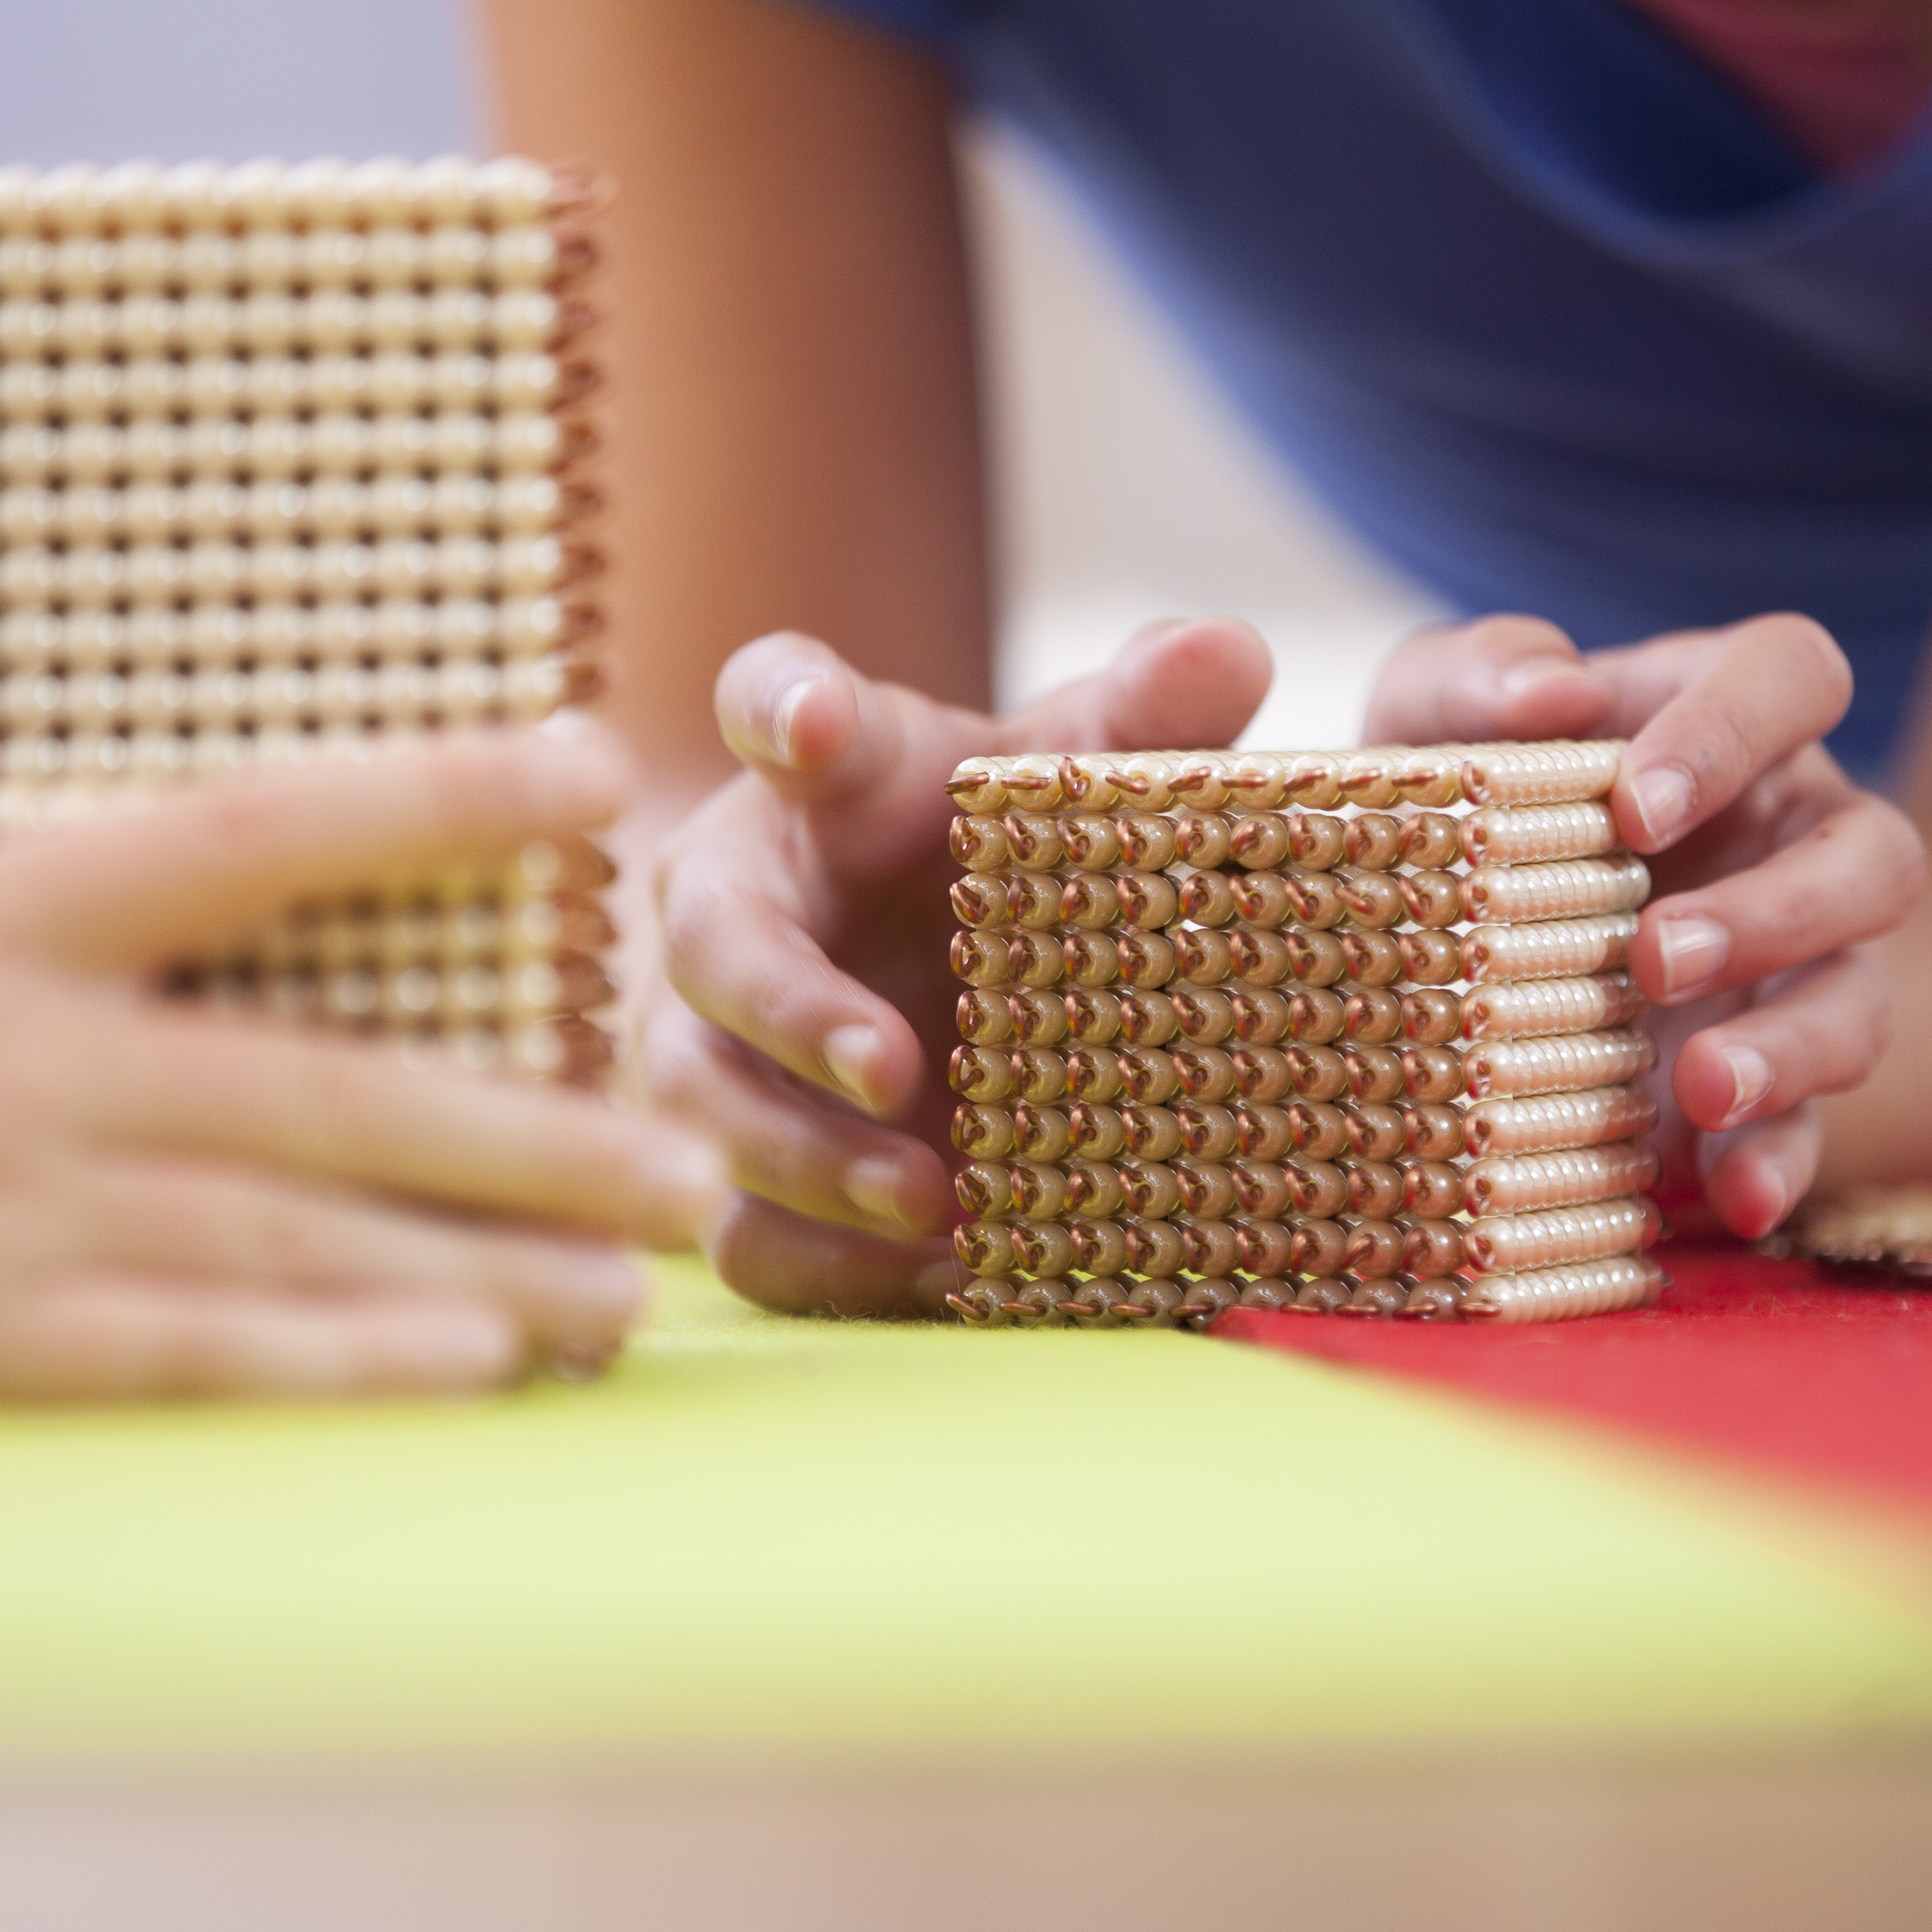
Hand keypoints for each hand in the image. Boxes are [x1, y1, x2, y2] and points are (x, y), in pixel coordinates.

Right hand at [649, 620, 1274, 1312]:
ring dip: (803, 1156)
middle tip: (890, 1065)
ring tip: (926, 1200)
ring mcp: (710, 1044)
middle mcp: (730, 902)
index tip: (816, 727)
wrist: (941, 976)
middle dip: (791, 1009)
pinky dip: (833, 1266)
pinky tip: (942, 1281)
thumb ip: (1140, 719)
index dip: (788, 709)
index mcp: (812, 781)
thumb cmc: (993, 853)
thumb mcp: (1071, 781)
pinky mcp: (737, 1172)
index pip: (771, 699)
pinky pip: (746, 1229)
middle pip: (715, 942)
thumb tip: (1227, 650)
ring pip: (704, 1101)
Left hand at [1366, 613, 1920, 1237]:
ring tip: (1700, 1083)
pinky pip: (1811, 1130)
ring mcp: (1795, 971)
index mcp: (1723, 722)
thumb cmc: (1453, 790)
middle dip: (1779, 908)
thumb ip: (1478, 672)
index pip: (1793, 674)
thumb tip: (1554, 687)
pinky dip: (1779, 1163)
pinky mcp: (1764, 1087)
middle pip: (1875, 855)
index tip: (1634, 804)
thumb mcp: (1431, 719)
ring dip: (1794, 1045)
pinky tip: (1736, 1201)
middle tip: (1653, 956)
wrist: (1423, 933)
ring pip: (1862, 996)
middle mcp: (1791, 840)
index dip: (1738, 727)